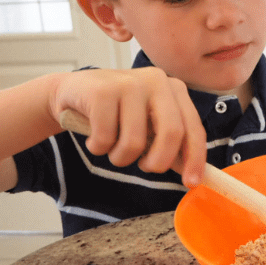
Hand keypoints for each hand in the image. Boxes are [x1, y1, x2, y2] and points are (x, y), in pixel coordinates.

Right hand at [49, 67, 206, 185]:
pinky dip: (97, 148)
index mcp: (173, 88)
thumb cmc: (114, 111)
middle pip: (171, 133)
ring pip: (134, 141)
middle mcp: (156, 81)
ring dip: (120, 157)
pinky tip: (93, 138)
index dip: (194, 159)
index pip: (193, 128)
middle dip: (157, 161)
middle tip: (143, 167)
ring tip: (110, 148)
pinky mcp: (102, 91)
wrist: (71, 92)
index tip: (190, 183)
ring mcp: (128, 83)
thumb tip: (191, 172)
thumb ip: (168, 142)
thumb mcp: (146, 123)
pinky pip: (105, 138)